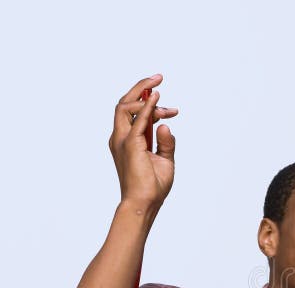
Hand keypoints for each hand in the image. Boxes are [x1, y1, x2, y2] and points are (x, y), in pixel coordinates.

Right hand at [108, 74, 178, 208]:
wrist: (144, 202)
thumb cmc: (152, 186)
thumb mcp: (165, 160)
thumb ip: (166, 142)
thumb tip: (167, 126)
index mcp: (128, 141)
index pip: (135, 114)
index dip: (152, 106)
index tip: (173, 110)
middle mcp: (121, 137)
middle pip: (124, 104)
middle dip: (140, 88)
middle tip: (158, 77)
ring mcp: (123, 140)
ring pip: (125, 107)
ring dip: (141, 92)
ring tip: (157, 83)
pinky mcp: (130, 145)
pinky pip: (137, 120)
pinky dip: (147, 107)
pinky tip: (156, 98)